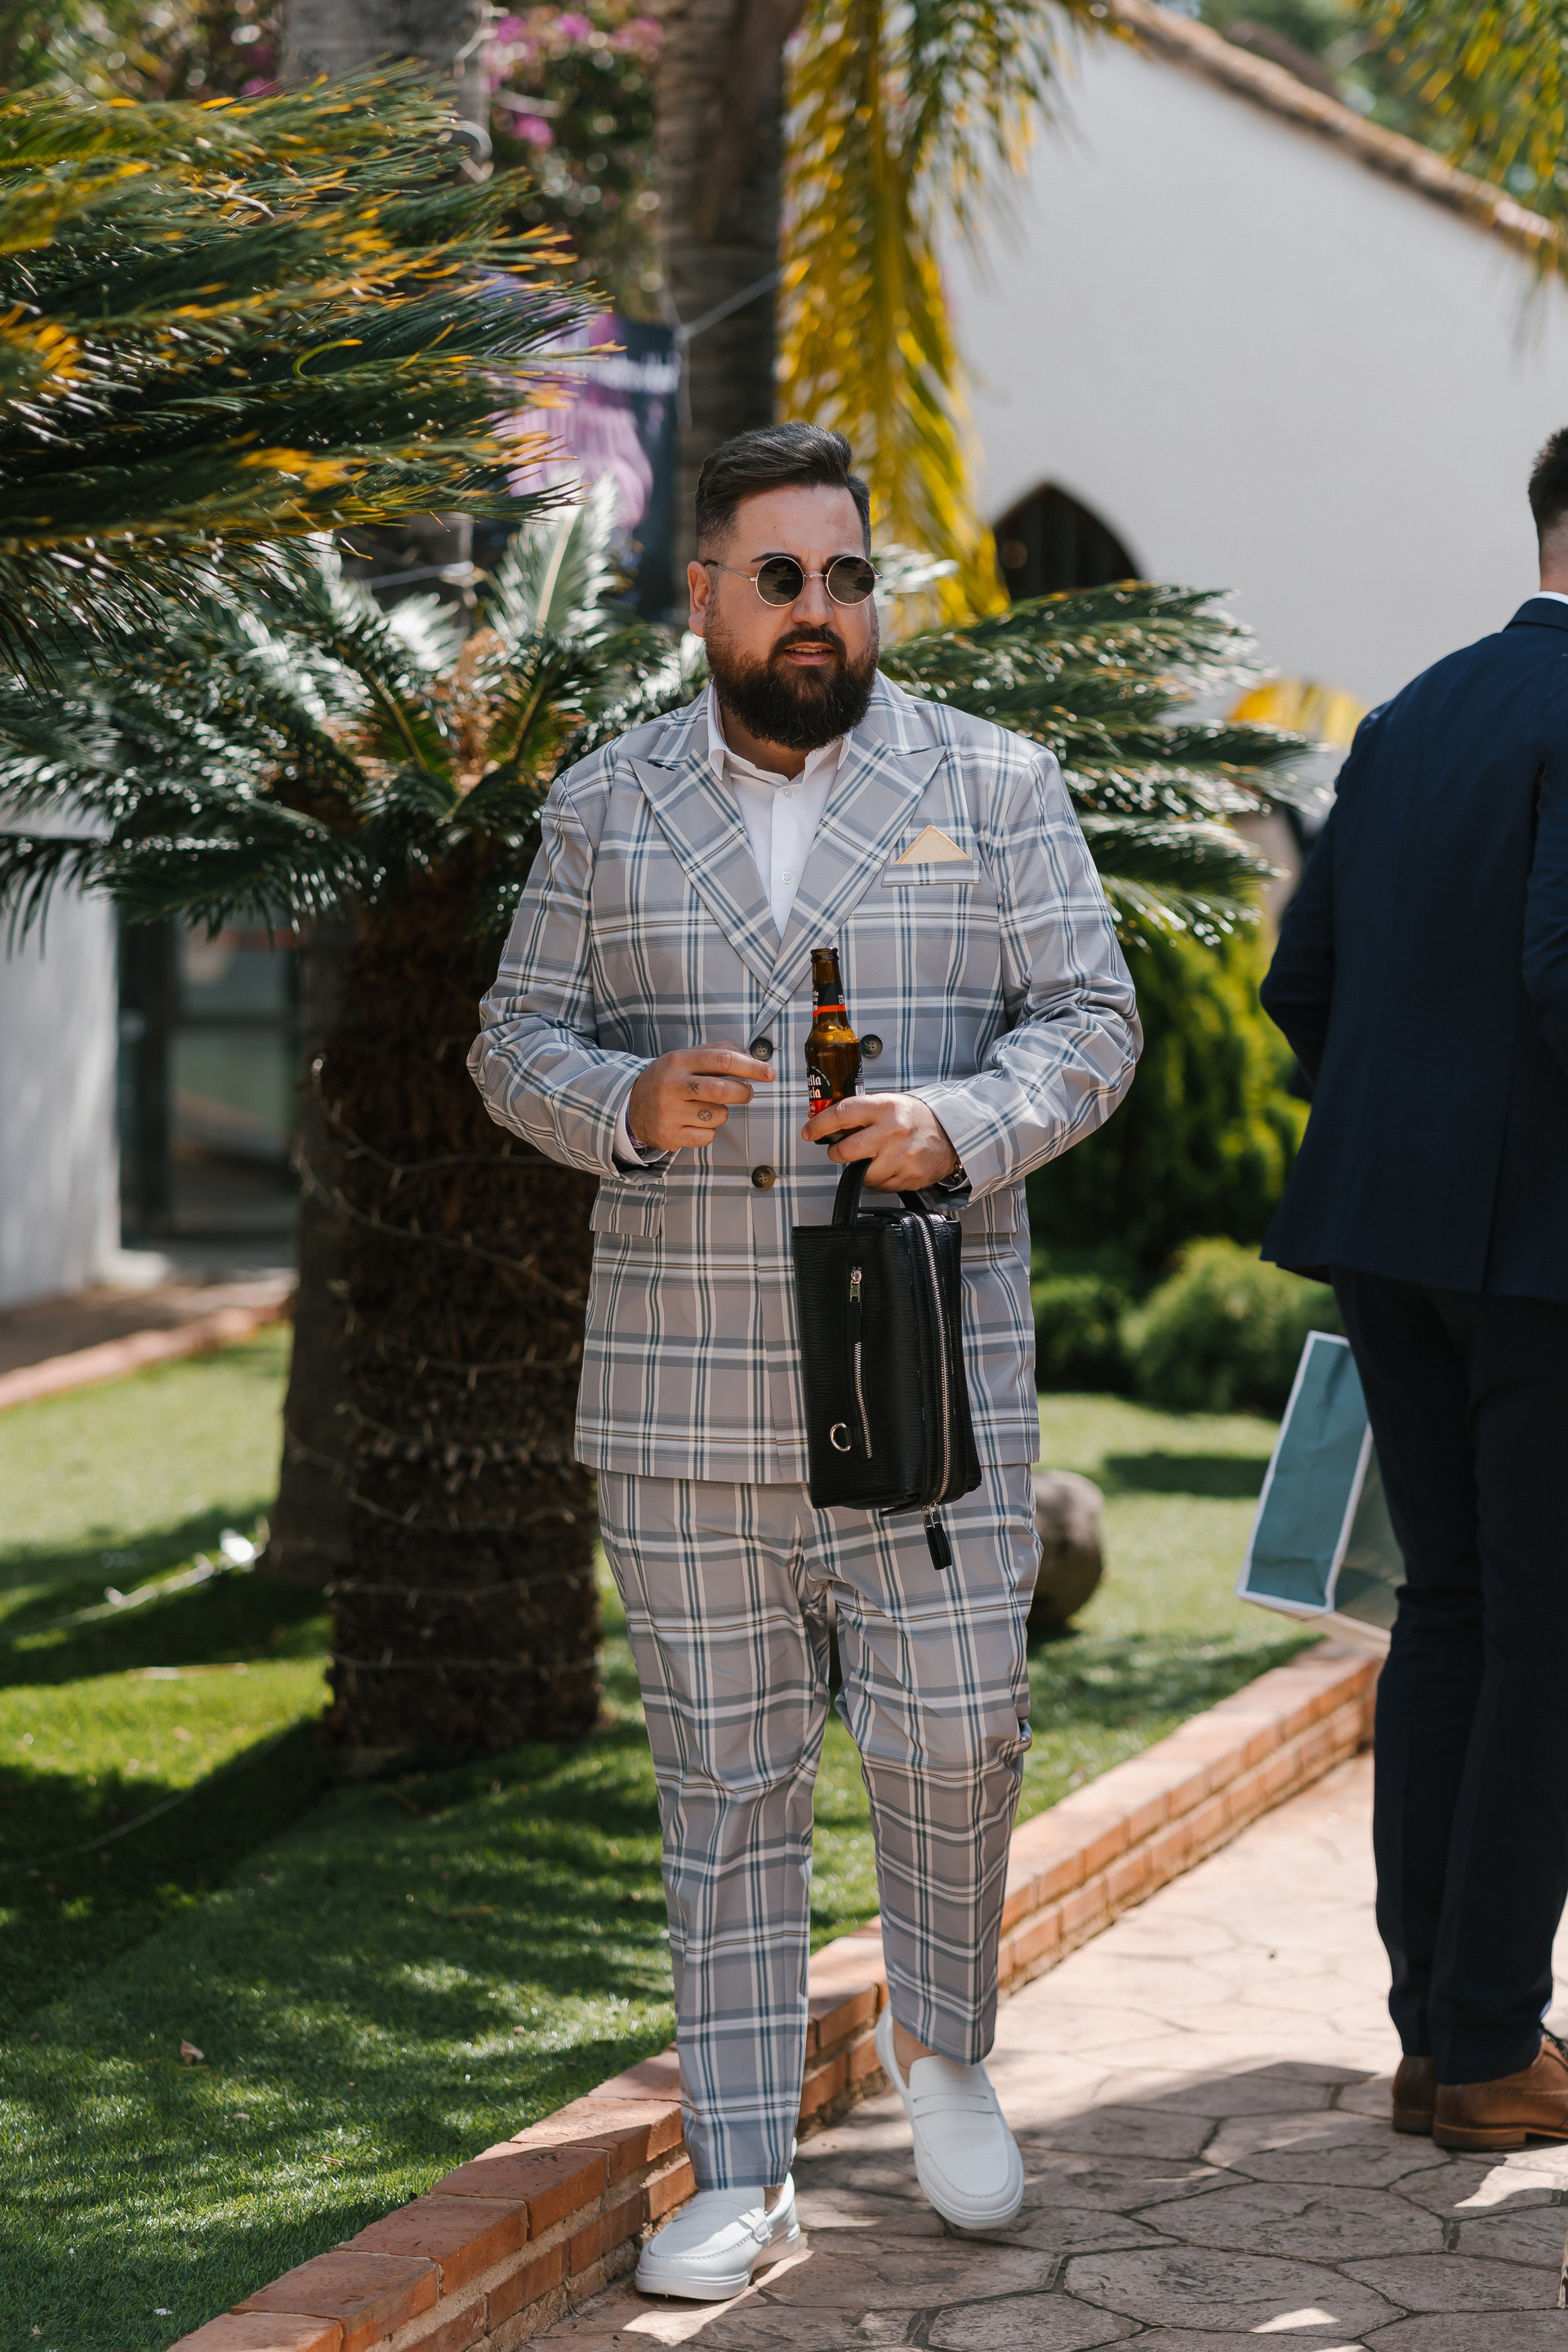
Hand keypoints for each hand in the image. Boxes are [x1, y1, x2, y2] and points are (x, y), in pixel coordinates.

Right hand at [627, 1042, 774, 1151]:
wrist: (631, 1106)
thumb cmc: (669, 1079)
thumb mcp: (685, 1058)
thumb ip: (716, 1052)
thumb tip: (751, 1057)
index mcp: (679, 1061)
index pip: (723, 1059)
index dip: (751, 1067)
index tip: (769, 1073)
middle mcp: (672, 1085)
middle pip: (722, 1090)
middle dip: (743, 1093)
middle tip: (746, 1093)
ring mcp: (669, 1112)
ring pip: (717, 1116)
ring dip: (722, 1113)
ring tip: (707, 1108)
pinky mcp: (669, 1135)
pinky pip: (707, 1136)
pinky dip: (708, 1131)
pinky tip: (694, 1123)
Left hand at [802, 1092, 959, 1190]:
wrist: (952, 1133)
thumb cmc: (917, 1117)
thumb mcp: (889, 1104)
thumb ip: (862, 1113)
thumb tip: (828, 1123)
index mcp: (885, 1108)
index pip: (842, 1114)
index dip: (820, 1125)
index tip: (810, 1132)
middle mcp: (893, 1131)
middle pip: (846, 1151)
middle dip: (836, 1153)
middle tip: (839, 1151)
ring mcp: (902, 1156)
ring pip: (862, 1174)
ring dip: (860, 1169)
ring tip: (871, 1158)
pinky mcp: (910, 1176)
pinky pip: (881, 1186)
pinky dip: (879, 1179)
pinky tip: (888, 1166)